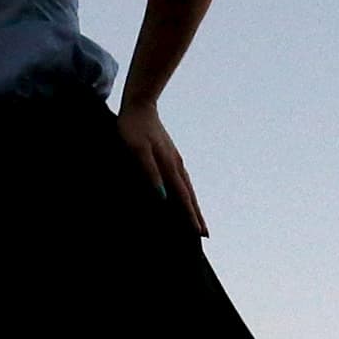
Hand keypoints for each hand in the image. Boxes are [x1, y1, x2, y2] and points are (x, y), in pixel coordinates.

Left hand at [115, 99, 205, 235]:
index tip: (198, 234)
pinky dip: (187, 192)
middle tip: (205, 234)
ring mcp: (175, 159)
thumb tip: (163, 197)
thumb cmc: (133, 128)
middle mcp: (177, 165)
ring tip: (199, 219)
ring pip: (187, 187)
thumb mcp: (137, 151)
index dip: (190, 216)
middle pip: (190, 195)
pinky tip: (185, 194)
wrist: (140, 104)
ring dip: (194, 205)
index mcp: (170, 166)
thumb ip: (150, 173)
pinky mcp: (170, 154)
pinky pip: (182, 179)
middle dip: (197, 215)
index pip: (183, 198)